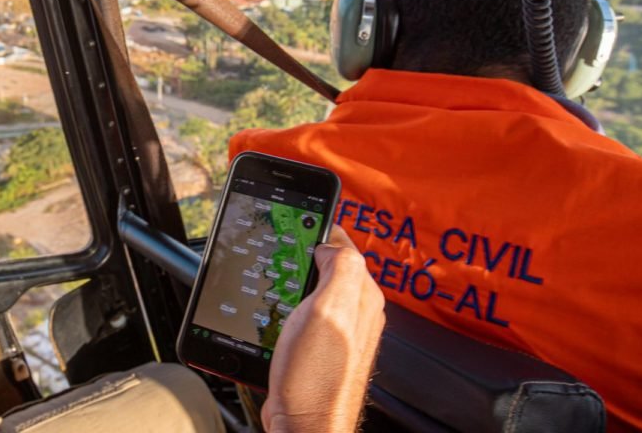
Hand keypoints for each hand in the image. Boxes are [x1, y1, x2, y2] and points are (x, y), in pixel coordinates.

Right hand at [262, 226, 385, 432]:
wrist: (306, 425)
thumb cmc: (316, 378)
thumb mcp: (330, 309)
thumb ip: (341, 267)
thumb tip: (332, 243)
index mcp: (363, 296)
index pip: (344, 246)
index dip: (318, 232)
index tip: (295, 227)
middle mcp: (357, 313)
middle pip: (329, 267)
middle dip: (304, 259)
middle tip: (281, 259)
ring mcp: (340, 333)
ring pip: (316, 292)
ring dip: (295, 286)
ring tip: (278, 289)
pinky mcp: (322, 349)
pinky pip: (306, 317)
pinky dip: (290, 311)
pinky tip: (278, 317)